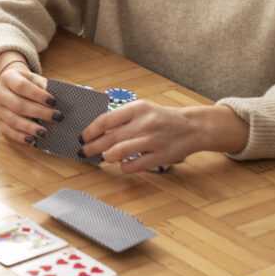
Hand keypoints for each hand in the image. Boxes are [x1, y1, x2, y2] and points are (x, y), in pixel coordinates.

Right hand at [0, 54, 58, 145]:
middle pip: (18, 105)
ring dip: (30, 128)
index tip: (54, 101)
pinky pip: (7, 132)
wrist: (10, 85)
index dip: (38, 95)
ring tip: (45, 132)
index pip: (22, 86)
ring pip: (12, 120)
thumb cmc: (26, 83)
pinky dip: (20, 137)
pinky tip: (32, 140)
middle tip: (56, 118)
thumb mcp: (34, 79)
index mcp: (8, 78)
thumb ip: (44, 87)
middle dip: (39, 112)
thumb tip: (59, 102)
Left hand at [81, 102, 246, 172]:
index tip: (82, 137)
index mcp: (138, 108)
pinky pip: (135, 165)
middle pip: (109, 138)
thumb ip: (121, 118)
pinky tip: (122, 164)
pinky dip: (124, 166)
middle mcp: (144, 123)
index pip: (106, 120)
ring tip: (104, 157)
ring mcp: (153, 141)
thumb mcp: (142, 110)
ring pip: (119, 152)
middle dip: (92, 147)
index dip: (90, 130)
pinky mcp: (160, 156)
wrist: (192, 127)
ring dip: (107, 156)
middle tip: (83, 152)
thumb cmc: (161, 118)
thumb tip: (96, 131)